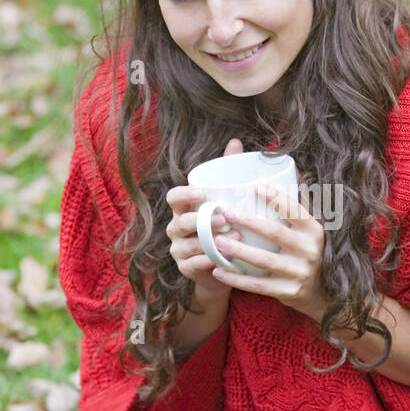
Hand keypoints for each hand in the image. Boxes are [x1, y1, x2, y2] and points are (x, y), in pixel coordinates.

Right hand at [166, 138, 244, 302]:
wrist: (222, 268)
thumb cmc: (223, 228)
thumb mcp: (224, 200)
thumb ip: (227, 172)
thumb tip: (236, 142)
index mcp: (184, 209)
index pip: (174, 197)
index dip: (184, 194)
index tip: (202, 193)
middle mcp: (176, 228)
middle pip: (180, 222)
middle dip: (201, 221)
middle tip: (224, 219)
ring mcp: (179, 250)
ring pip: (188, 244)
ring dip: (210, 242)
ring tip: (233, 238)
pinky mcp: (185, 269)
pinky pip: (194, 264)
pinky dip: (209, 260)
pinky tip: (224, 258)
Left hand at [209, 182, 326, 318]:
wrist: (318, 292)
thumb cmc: (303, 252)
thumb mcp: (307, 230)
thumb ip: (293, 208)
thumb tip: (282, 170)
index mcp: (313, 230)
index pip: (295, 210)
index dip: (276, 197)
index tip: (255, 187)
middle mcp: (309, 250)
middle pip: (275, 232)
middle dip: (249, 221)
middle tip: (226, 213)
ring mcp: (299, 272)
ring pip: (264, 260)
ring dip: (238, 251)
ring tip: (216, 242)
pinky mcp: (288, 291)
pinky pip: (258, 284)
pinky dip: (236, 278)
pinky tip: (218, 270)